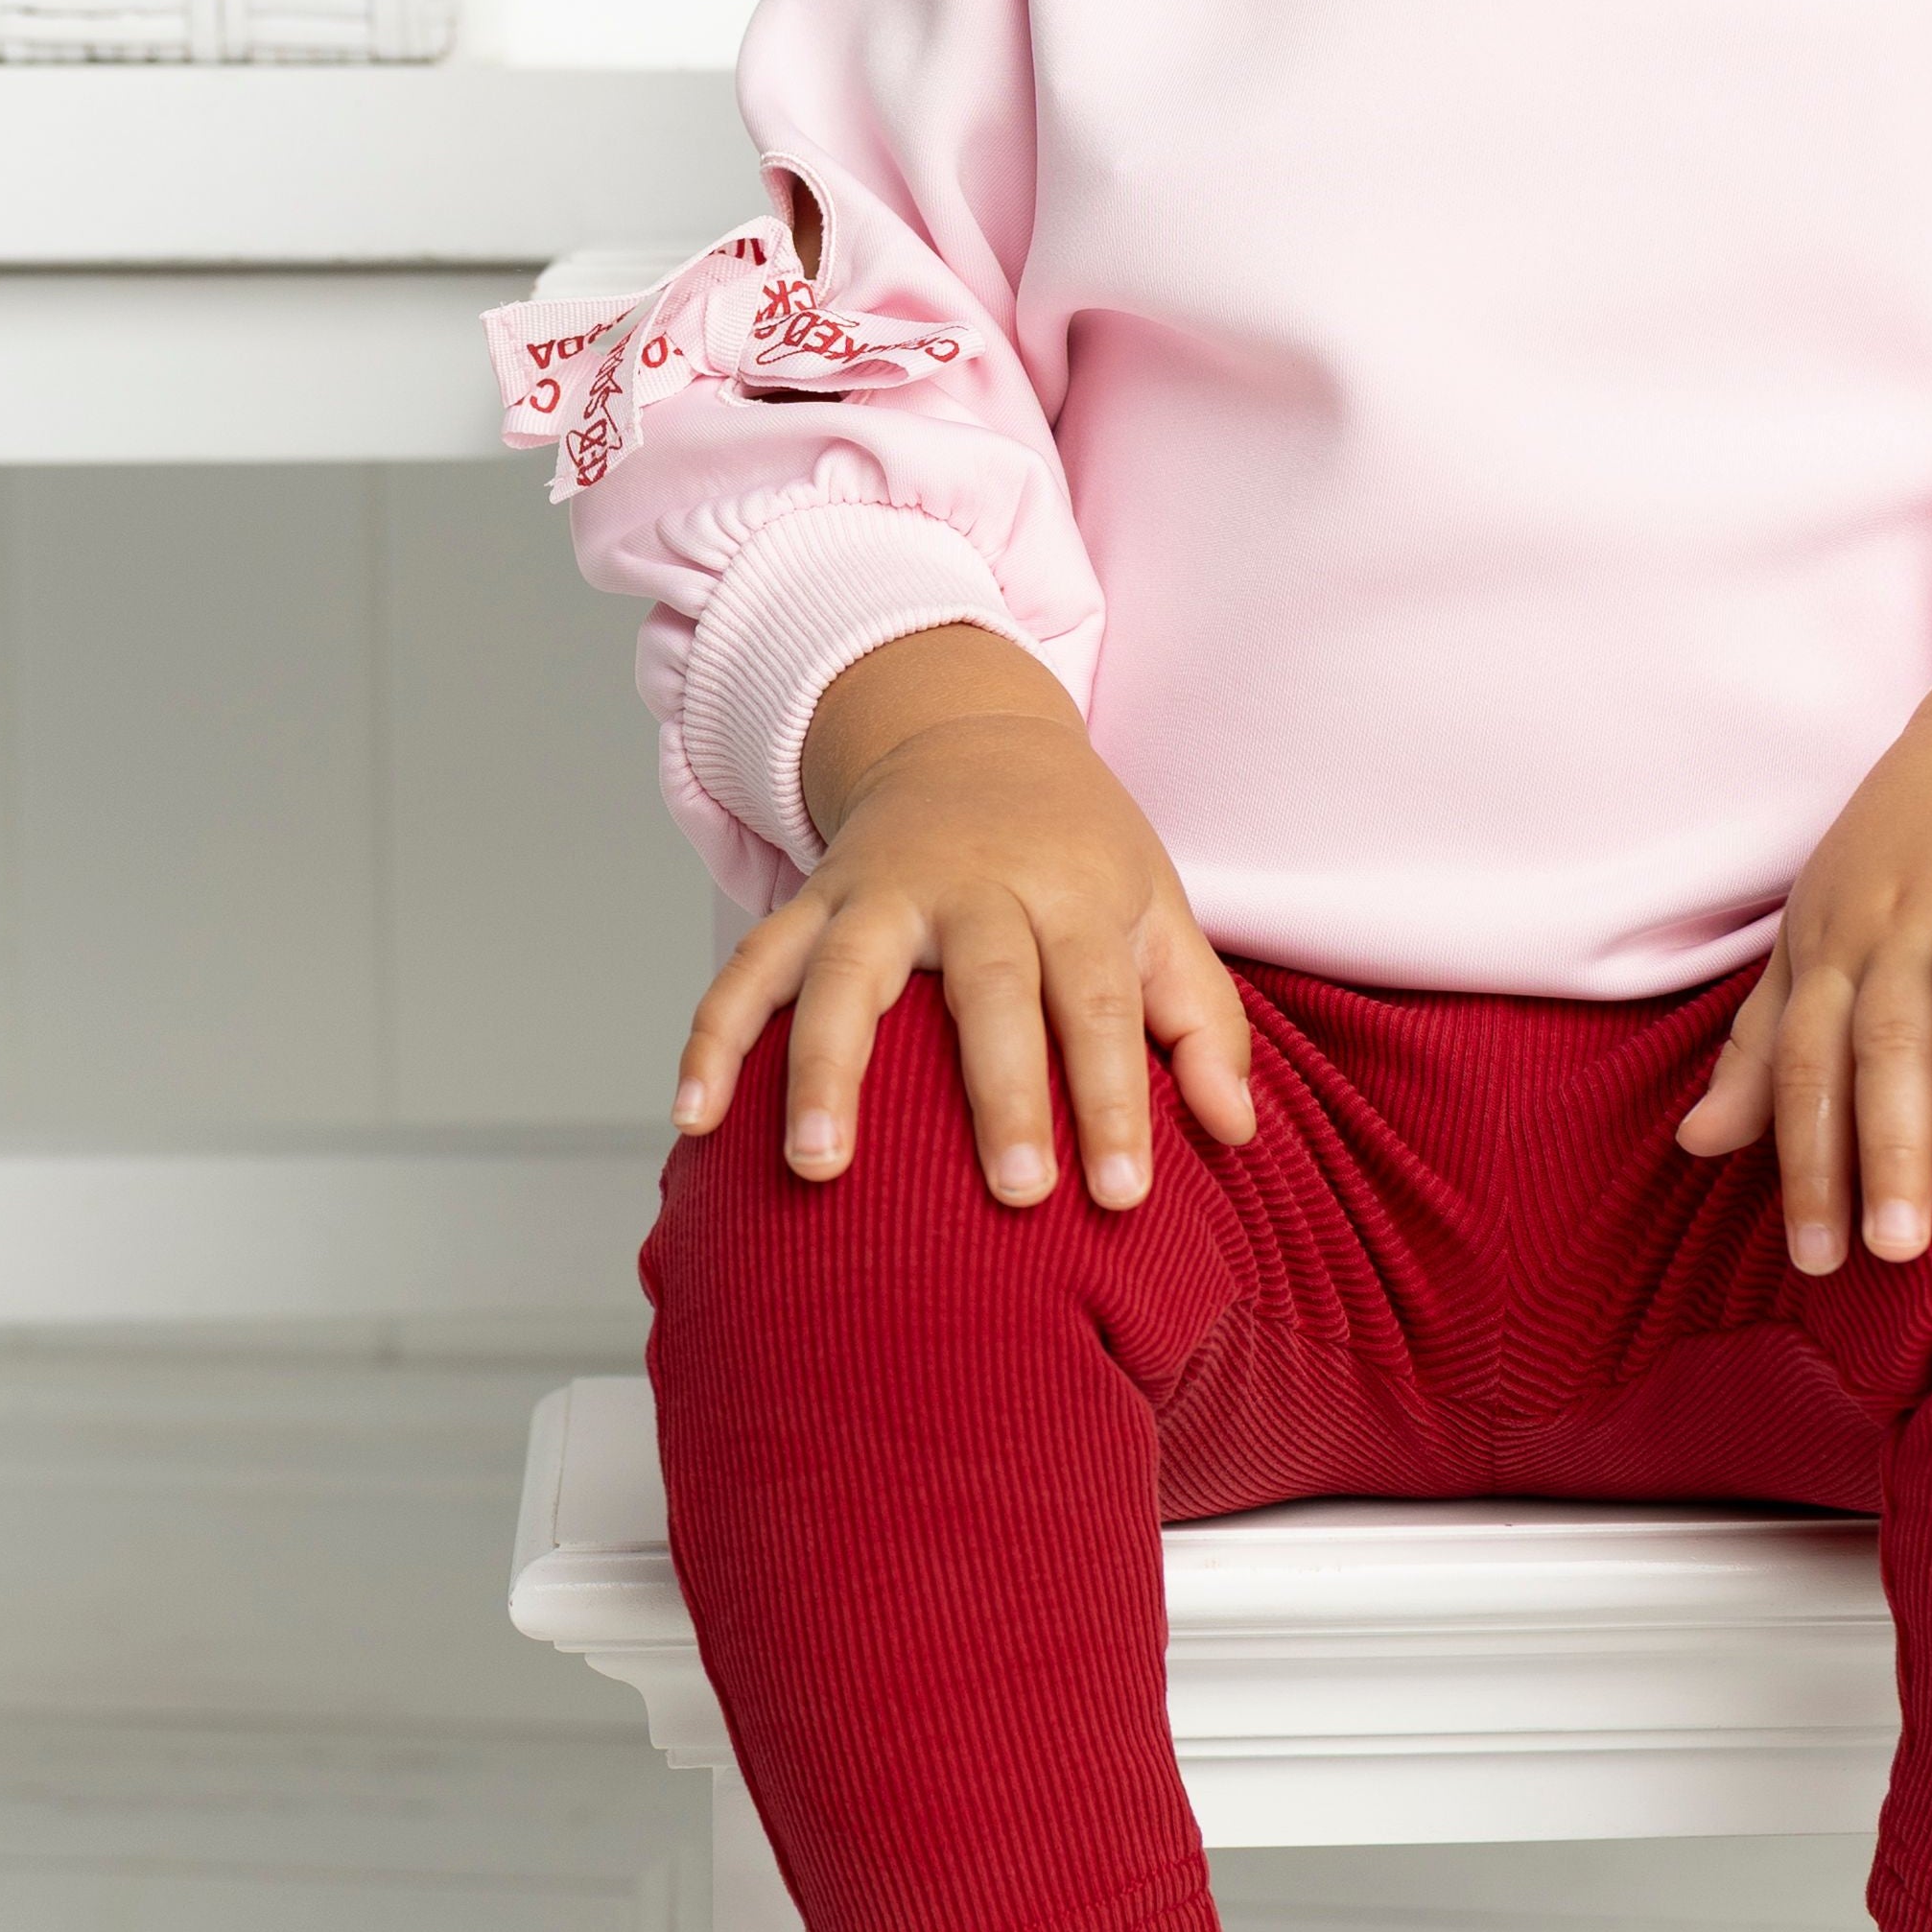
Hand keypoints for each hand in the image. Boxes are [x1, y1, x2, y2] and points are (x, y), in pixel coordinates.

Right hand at [669, 625, 1255, 1199]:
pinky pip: (750, 967)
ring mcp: (881, 891)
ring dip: (826, 1068)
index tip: (1122, 1196)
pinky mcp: (811, 900)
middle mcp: (975, 886)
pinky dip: (714, 1037)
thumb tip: (1236, 1131)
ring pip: (846, 973)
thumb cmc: (1077, 850)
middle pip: (989, 987)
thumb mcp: (1158, 909)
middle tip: (1014, 1194)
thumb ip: (1200, 1020)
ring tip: (820, 1167)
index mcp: (1071, 891)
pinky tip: (695, 1118)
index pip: (1100, 1002)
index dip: (1114, 1099)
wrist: (969, 735)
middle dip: (1000, 1093)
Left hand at [1675, 651, 1931, 1270]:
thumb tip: (1697, 1145)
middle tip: (1897, 1247)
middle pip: (1888, 1036)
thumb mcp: (1817, 945)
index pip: (1806, 1064)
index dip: (1807, 1162)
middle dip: (1887, 1143)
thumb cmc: (1892, 870)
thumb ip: (1761, 1047)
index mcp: (1838, 951)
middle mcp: (1906, 921)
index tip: (1819, 1263)